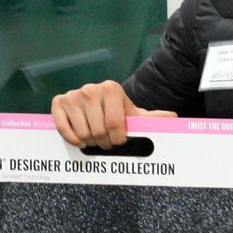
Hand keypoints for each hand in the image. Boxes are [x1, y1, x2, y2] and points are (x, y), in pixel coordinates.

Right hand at [50, 80, 174, 146]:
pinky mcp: (58, 103)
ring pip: (82, 133)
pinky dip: (72, 139)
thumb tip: (174, 118)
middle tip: (106, 141)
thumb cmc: (115, 111)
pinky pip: (64, 129)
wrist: (93, 102)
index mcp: (112, 89)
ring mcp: (73, 95)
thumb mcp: (133, 114)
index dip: (118, 139)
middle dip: (104, 143)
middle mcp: (91, 89)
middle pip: (99, 131)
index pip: (115, 125)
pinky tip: (79, 140)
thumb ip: (153, 118)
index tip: (119, 139)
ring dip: (89, 143)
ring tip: (94, 138)